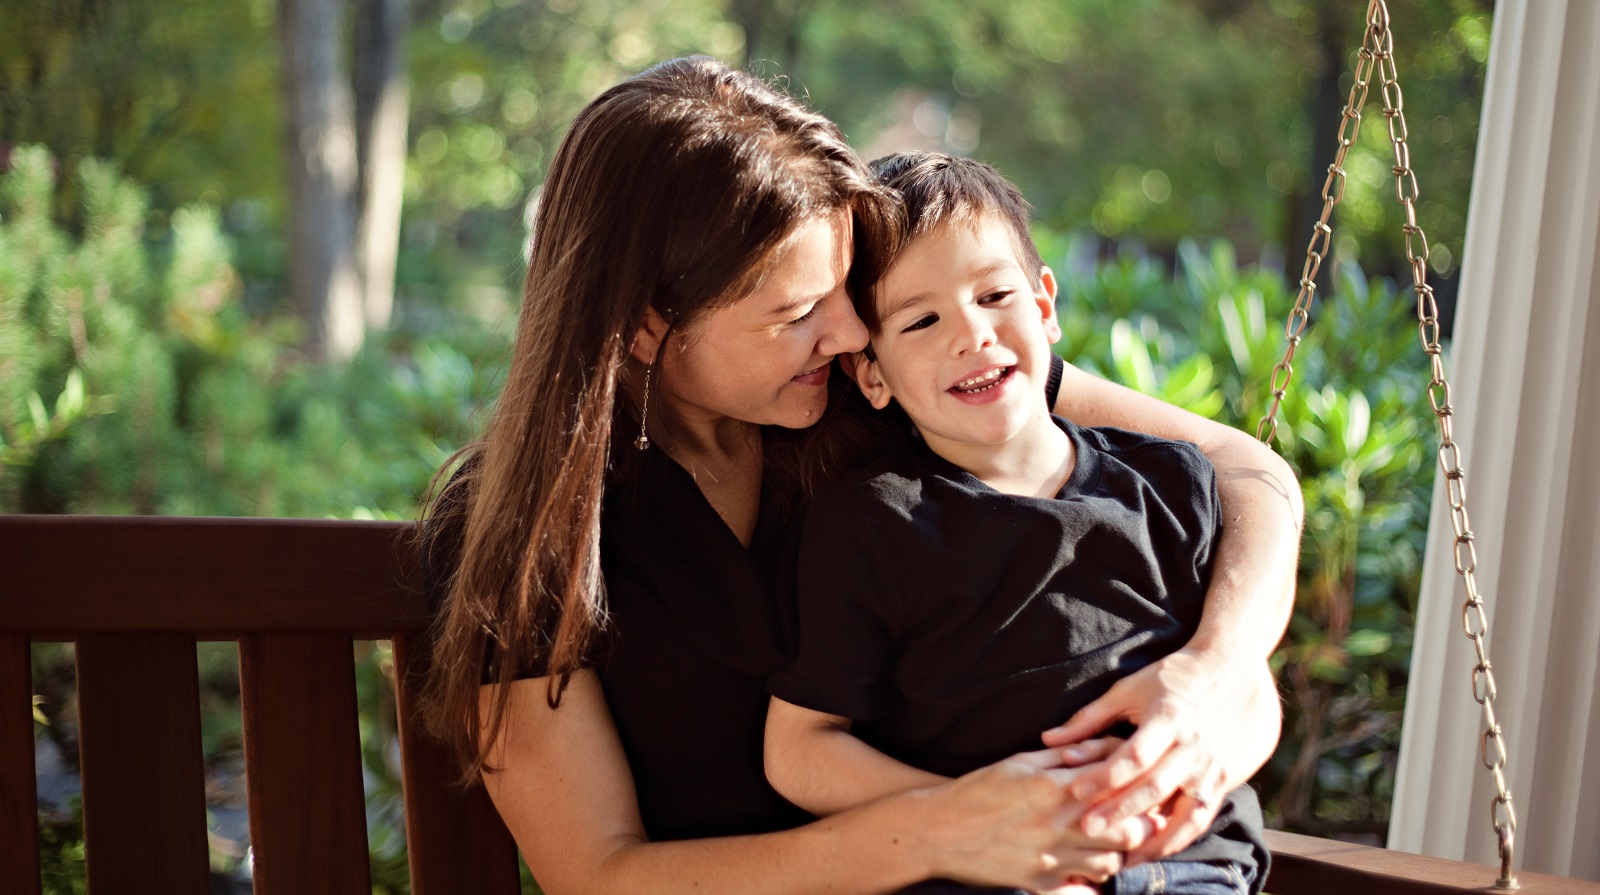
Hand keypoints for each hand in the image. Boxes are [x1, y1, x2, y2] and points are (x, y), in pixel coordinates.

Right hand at [914, 743, 1152, 890]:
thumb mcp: (1022, 760)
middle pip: (1128, 831)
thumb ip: (1066, 755)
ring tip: (1108, 840)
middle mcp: (1059, 825)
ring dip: (1117, 852)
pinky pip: (1084, 888)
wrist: (939, 829)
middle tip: (1140, 817)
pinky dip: (1092, 878)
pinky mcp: (1042, 883)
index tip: (1144, 784)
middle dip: (1140, 824)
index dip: (1139, 785)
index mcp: (1056, 787)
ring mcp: (1052, 858)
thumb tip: (1105, 747)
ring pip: (1111, 863)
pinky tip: (1085, 865)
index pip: (1118, 785)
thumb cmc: (980, 789)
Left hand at [1040, 649, 1279, 862]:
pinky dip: (1180, 836)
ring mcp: (1211, 766)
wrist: (1237, 668)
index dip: (1105, 774)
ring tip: (1125, 857)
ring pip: (1183, 811)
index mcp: (1167, 718)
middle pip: (1154, 786)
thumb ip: (1091, 717)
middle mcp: (1192, 746)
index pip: (1134, 754)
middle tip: (1087, 829)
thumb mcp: (1132, 688)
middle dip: (1121, 810)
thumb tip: (1050, 738)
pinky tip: (1157, 849)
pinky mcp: (1226, 779)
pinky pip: (1202, 816)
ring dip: (1154, 837)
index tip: (1075, 790)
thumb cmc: (1176, 675)